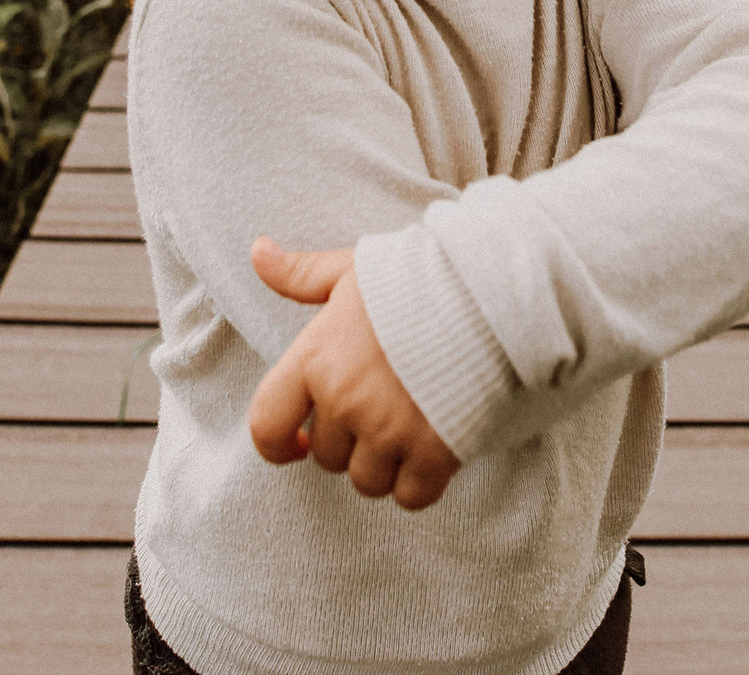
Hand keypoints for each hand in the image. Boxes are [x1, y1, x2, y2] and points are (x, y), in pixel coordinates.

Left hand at [245, 237, 460, 511]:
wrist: (491, 293)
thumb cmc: (418, 278)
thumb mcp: (353, 270)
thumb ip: (301, 274)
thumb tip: (258, 252)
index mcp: (315, 359)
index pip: (266, 424)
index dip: (276, 444)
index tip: (297, 442)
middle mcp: (344, 401)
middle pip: (328, 456)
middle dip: (350, 439)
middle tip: (381, 406)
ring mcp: (389, 430)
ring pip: (367, 481)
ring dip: (384, 463)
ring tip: (408, 426)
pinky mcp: (435, 452)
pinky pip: (410, 496)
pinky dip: (419, 482)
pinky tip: (433, 450)